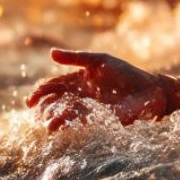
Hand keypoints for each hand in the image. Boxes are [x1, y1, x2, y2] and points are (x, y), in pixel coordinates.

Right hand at [26, 49, 178, 130]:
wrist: (148, 90)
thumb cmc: (125, 73)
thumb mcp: (99, 60)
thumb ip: (75, 58)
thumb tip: (50, 53)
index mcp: (78, 80)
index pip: (54, 86)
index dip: (41, 92)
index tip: (31, 99)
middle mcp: (80, 96)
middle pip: (56, 102)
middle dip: (44, 107)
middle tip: (36, 110)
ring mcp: (88, 108)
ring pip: (65, 114)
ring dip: (55, 119)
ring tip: (48, 124)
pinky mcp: (98, 120)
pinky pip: (80, 122)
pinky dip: (69, 124)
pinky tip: (61, 126)